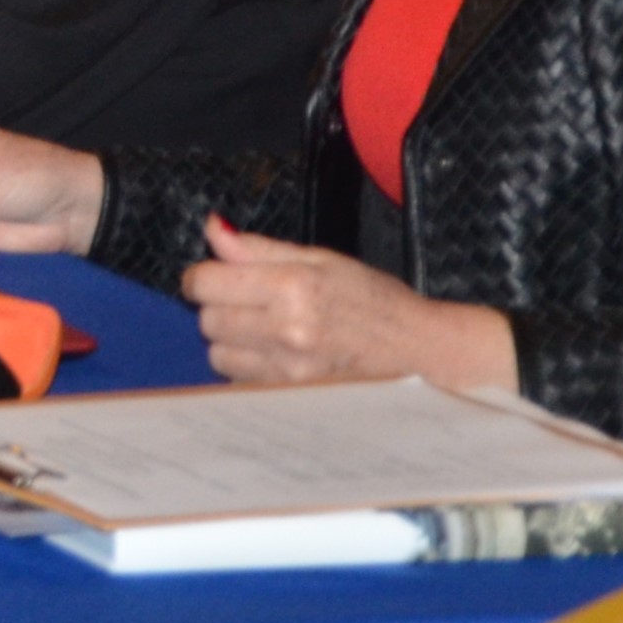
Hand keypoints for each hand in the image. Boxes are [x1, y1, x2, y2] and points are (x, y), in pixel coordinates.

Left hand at [187, 217, 521, 388]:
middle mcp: (286, 331)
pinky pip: (241, 381)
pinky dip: (247, 367)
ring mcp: (289, 369)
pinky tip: (275, 355)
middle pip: (208, 319)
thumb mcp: (320, 259)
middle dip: (219, 307)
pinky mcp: (292, 395)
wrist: (418, 350)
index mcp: (292, 287)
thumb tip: (213, 227)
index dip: (204, 276)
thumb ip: (259, 248)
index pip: (206, 283)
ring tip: (264, 330)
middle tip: (249, 302)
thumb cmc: (373, 299)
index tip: (217, 276)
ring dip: (230, 341)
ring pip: (218, 354)